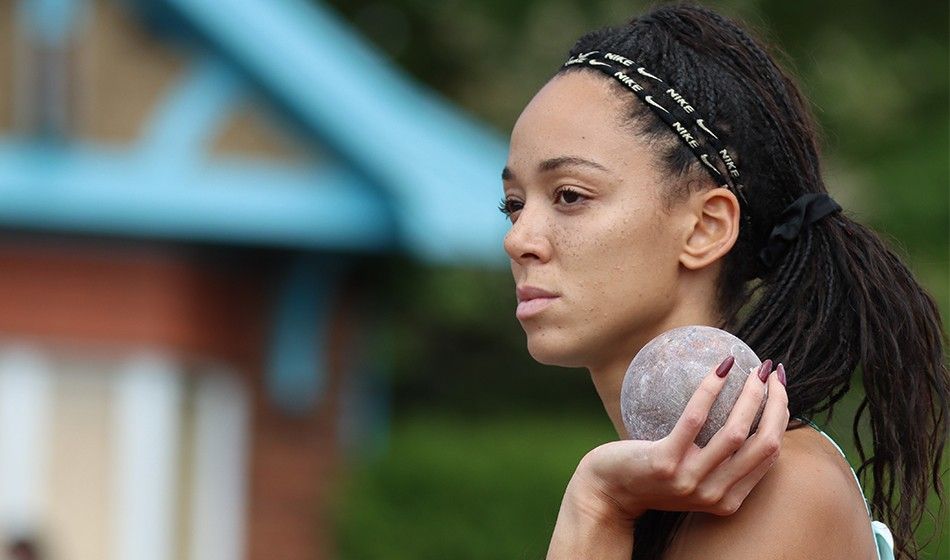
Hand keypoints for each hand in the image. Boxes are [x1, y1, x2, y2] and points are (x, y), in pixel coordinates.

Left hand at [566, 359, 788, 522]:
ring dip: (749, 395)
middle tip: (771, 371)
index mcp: (728, 499)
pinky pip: (694, 420)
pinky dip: (710, 390)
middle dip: (774, 403)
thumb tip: (747, 411)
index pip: (769, 455)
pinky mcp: (665, 463)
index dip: (780, 418)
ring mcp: (690, 480)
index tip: (779, 388)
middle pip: (763, 444)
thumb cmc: (651, 476)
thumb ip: (719, 460)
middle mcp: (714, 494)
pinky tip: (720, 369)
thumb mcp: (693, 475)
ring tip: (749, 367)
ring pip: (735, 432)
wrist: (607, 493)